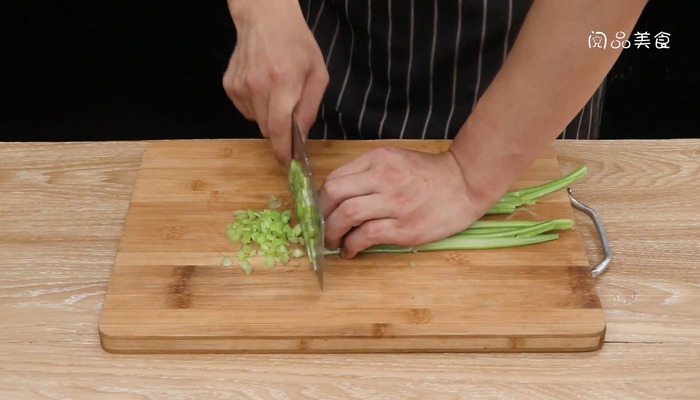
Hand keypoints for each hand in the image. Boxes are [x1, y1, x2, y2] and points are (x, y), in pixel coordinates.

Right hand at [223, 0, 328, 164]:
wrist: (265, 19)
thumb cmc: (297, 45)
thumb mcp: (317, 75)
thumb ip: (309, 108)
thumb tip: (301, 137)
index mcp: (284, 83)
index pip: (280, 129)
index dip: (283, 151)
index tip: (286, 163)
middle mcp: (258, 86)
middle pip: (268, 130)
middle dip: (280, 130)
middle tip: (289, 114)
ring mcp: (240, 86)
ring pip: (256, 122)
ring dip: (268, 116)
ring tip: (276, 92)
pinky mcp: (229, 86)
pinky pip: (245, 111)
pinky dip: (256, 107)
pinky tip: (262, 87)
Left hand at [319, 146, 491, 258]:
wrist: (464, 184)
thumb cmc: (427, 175)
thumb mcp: (394, 160)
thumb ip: (366, 173)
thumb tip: (335, 196)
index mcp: (378, 160)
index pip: (334, 178)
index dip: (319, 199)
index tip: (319, 212)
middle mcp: (384, 178)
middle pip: (334, 194)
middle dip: (320, 215)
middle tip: (320, 229)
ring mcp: (395, 203)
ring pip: (347, 215)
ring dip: (332, 233)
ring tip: (333, 242)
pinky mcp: (404, 227)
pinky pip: (366, 236)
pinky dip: (352, 246)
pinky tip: (350, 251)